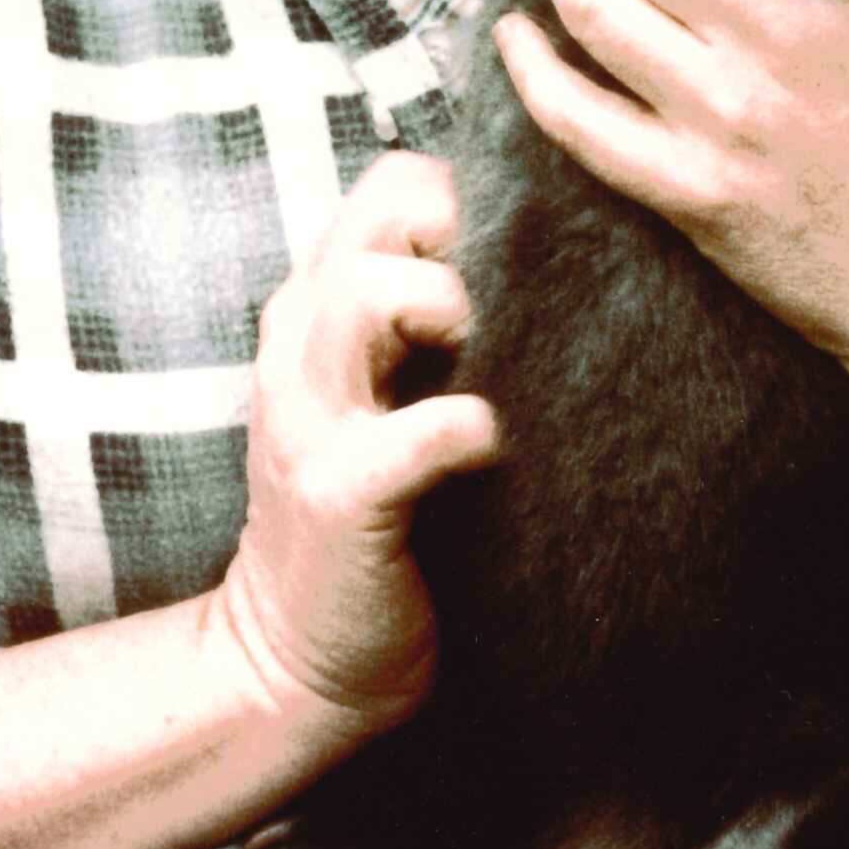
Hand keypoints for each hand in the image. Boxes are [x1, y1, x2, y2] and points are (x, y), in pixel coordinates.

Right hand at [210, 152, 499, 736]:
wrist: (293, 663)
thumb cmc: (378, 522)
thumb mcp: (386, 399)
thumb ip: (433, 329)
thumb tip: (554, 264)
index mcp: (317, 312)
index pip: (392, 185)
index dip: (467, 199)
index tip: (525, 256)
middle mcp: (300, 348)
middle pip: (378, 212)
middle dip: (463, 233)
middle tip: (515, 300)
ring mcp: (308, 419)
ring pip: (365, 293)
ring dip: (451, 308)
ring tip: (493, 359)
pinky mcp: (338, 496)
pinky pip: (411, 434)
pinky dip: (466, 429)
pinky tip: (494, 447)